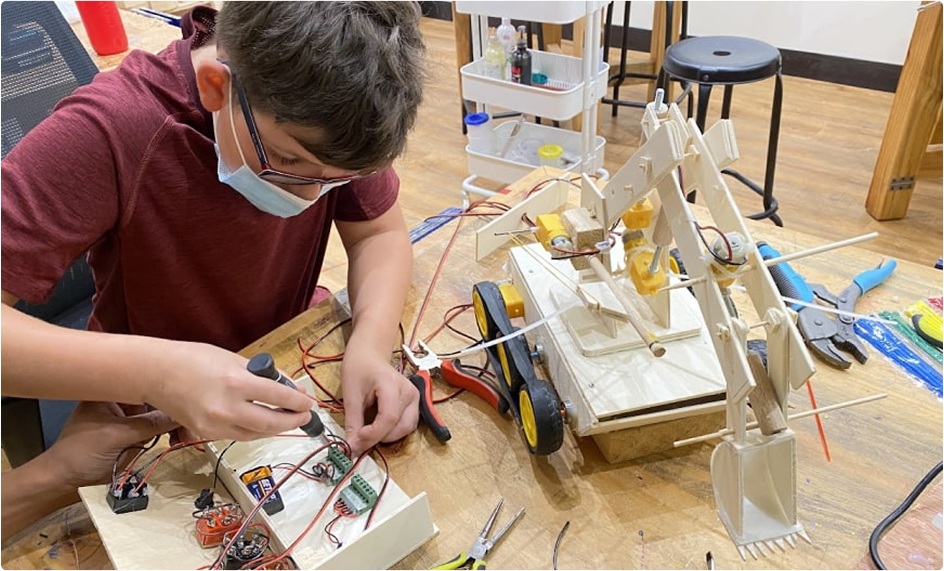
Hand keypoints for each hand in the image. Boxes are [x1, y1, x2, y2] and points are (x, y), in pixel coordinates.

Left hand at [46, 401, 179, 488]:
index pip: (145, 383)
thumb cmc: (78, 453)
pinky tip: (180, 439)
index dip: (167, 389)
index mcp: (110, 390)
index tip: (189, 397)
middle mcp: (121, 399)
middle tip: (191, 423)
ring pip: (161, 414)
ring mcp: (129, 417)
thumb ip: (150, 424)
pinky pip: (159, 428)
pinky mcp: (135, 433)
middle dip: (175, 411)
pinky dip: (171, 433)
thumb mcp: (116, 436)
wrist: (65, 482)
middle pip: (157, 399)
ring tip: (187, 436)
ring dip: (176, 424)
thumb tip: (182, 414)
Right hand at [144, 341, 312, 440]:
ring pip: (257, 434)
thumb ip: (261, 375)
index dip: (299, 401)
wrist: (156, 373)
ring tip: (288, 420)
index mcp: (236, 383)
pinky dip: (254, 431)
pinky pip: (239, 436)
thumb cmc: (194, 360)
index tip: (308, 402)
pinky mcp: (206, 434)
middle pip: (272, 423)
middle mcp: (227, 408)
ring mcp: (215, 425)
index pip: (279, 396)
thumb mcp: (234, 359)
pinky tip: (263, 423)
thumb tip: (286, 388)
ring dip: (276, 429)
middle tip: (305, 417)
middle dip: (294, 421)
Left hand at [341, 349, 418, 455]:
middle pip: (400, 425)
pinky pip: (407, 425)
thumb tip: (351, 447)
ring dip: (387, 436)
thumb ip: (353, 423)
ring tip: (368, 430)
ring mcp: (414, 397)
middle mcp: (409, 391)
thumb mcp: (351, 395)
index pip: (389, 417)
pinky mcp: (414, 403)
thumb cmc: (359, 369)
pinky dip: (392, 431)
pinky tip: (378, 426)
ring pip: (406, 429)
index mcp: (392, 384)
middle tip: (359, 438)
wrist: (369, 356)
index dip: (373, 433)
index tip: (356, 440)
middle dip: (378, 437)